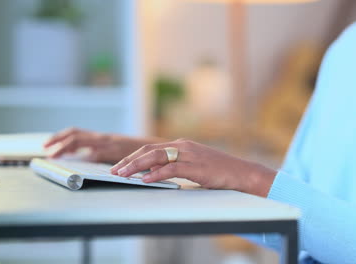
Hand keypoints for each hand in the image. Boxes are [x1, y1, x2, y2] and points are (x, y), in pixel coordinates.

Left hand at [44, 128, 145, 163]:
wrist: (157, 149)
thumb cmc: (137, 154)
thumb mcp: (116, 151)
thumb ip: (101, 154)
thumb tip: (85, 159)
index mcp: (102, 138)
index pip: (77, 134)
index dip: (61, 137)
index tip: (48, 144)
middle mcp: (103, 138)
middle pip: (75, 134)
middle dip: (58, 140)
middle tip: (46, 148)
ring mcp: (108, 143)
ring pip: (81, 140)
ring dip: (66, 146)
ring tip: (54, 154)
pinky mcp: (115, 150)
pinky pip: (96, 152)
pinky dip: (84, 155)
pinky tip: (76, 159)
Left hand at [110, 139, 276, 196]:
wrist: (240, 172)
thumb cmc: (218, 170)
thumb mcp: (193, 164)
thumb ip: (175, 165)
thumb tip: (153, 173)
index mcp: (181, 144)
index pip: (150, 148)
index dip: (132, 156)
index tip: (119, 165)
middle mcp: (183, 146)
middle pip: (149, 150)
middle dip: (129, 160)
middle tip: (115, 170)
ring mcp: (189, 155)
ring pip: (157, 157)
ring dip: (137, 166)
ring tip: (124, 175)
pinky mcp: (196, 166)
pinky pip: (172, 168)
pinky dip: (157, 174)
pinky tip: (146, 180)